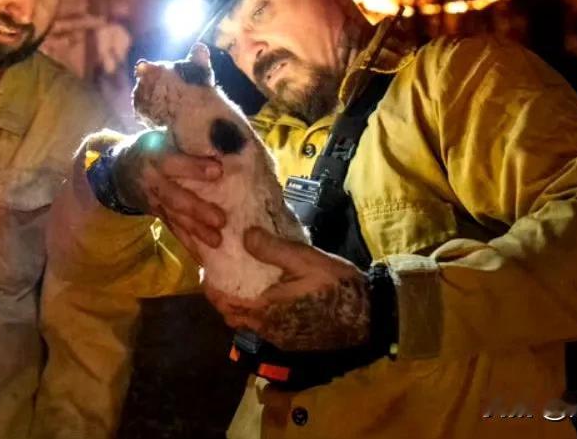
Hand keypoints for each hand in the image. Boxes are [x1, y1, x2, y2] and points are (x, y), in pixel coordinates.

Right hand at [112, 130, 225, 256]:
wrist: (119, 171)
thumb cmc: (151, 147)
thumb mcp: (161, 135)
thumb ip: (186, 139)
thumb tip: (224, 136)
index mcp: (153, 155)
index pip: (173, 161)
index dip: (193, 167)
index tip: (218, 171)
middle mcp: (152, 181)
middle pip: (174, 196)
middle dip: (197, 209)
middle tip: (220, 219)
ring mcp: (153, 202)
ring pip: (175, 217)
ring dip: (196, 231)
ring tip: (217, 241)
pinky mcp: (157, 216)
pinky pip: (173, 231)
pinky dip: (188, 245)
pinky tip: (203, 257)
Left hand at [206, 227, 370, 350]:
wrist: (368, 316)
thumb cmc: (335, 286)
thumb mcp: (305, 260)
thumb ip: (273, 249)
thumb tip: (244, 235)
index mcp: (265, 310)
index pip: (224, 304)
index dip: (211, 289)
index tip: (207, 270)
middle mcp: (268, 329)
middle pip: (233, 317)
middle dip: (223, 298)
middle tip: (223, 274)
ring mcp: (281, 337)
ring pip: (249, 323)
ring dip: (241, 306)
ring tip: (243, 281)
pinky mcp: (294, 339)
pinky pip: (266, 327)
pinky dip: (258, 312)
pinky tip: (267, 293)